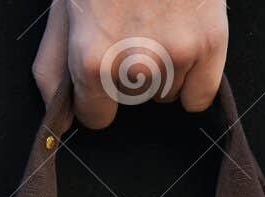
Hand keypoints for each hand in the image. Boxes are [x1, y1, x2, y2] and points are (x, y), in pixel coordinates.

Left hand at [33, 0, 227, 127]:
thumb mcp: (65, 8)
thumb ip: (54, 66)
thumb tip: (59, 118)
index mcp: (92, 58)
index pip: (96, 117)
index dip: (97, 94)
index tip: (103, 69)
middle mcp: (135, 65)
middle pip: (133, 102)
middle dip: (130, 74)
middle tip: (134, 25)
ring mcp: (176, 55)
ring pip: (167, 95)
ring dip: (164, 69)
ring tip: (159, 19)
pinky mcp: (210, 42)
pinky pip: (200, 96)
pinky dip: (194, 78)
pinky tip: (185, 41)